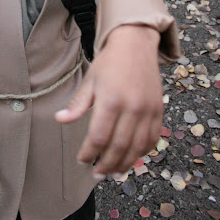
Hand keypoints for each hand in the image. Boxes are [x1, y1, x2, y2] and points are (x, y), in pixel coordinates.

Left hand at [56, 25, 162, 176]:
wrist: (135, 44)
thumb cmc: (109, 62)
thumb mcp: (90, 80)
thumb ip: (78, 104)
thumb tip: (60, 119)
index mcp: (111, 100)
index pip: (99, 136)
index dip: (90, 152)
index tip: (82, 160)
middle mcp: (132, 107)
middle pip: (119, 146)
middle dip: (106, 164)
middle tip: (97, 174)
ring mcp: (148, 110)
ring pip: (137, 147)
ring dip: (125, 163)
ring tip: (113, 173)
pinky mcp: (158, 110)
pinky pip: (152, 138)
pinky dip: (142, 152)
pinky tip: (131, 158)